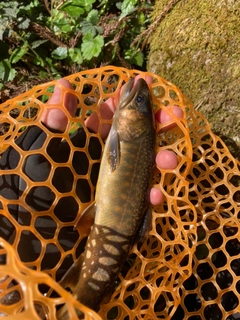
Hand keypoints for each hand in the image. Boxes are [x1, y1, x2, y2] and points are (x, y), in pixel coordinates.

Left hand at [41, 77, 182, 205]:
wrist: (44, 229)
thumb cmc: (41, 186)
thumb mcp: (45, 148)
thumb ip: (56, 118)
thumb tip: (64, 83)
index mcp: (91, 141)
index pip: (114, 115)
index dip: (131, 100)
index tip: (148, 83)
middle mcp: (109, 157)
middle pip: (140, 136)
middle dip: (161, 123)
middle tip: (176, 113)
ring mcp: (120, 180)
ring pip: (150, 165)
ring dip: (165, 160)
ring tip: (171, 160)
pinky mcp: (125, 203)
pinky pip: (145, 198)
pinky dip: (153, 196)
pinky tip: (154, 195)